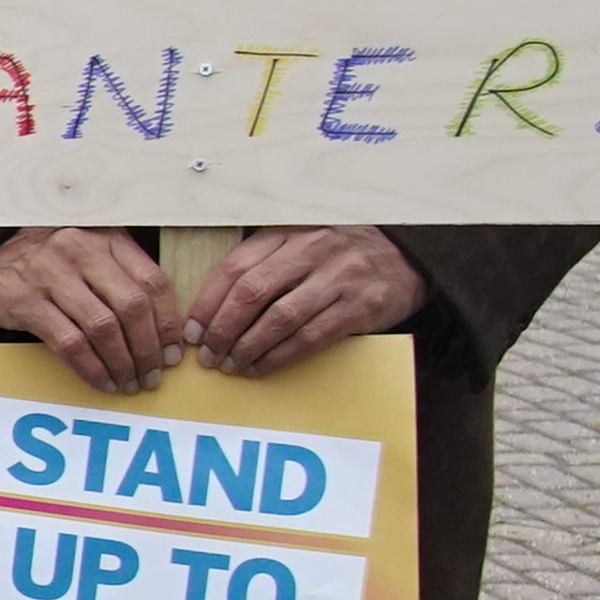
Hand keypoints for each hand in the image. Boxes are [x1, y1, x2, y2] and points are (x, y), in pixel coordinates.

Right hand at [0, 226, 181, 393]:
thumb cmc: (46, 260)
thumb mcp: (89, 253)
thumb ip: (122, 276)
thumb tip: (163, 329)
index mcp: (106, 238)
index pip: (153, 282)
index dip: (168, 323)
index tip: (174, 353)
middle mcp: (81, 251)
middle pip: (131, 307)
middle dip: (148, 350)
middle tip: (153, 376)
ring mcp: (50, 275)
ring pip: (102, 328)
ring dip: (121, 363)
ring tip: (128, 383)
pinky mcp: (25, 301)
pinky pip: (69, 343)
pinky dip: (90, 368)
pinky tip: (101, 382)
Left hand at [191, 226, 424, 374]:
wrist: (407, 259)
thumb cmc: (339, 255)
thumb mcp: (301, 242)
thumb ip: (263, 263)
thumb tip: (209, 308)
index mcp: (289, 231)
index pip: (236, 266)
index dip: (208, 302)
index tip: (192, 330)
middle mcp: (313, 249)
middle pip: (252, 292)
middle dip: (223, 329)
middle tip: (208, 356)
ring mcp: (340, 277)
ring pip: (279, 318)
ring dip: (248, 347)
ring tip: (231, 365)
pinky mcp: (360, 306)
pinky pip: (310, 337)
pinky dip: (279, 357)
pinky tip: (261, 368)